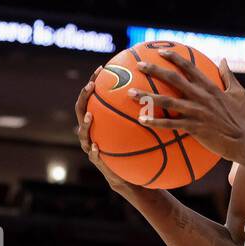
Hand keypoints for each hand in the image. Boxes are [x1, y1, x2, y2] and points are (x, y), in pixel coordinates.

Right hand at [75, 69, 140, 198]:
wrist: (137, 177)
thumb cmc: (141, 150)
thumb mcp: (145, 129)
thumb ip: (147, 112)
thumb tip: (162, 89)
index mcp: (103, 121)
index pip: (95, 97)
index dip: (95, 82)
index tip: (101, 68)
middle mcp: (94, 132)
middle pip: (82, 111)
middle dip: (84, 98)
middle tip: (90, 87)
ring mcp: (93, 148)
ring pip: (83, 134)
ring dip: (85, 124)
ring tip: (90, 116)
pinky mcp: (100, 164)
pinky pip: (94, 157)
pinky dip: (94, 152)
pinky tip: (97, 147)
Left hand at [128, 51, 244, 160]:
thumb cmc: (242, 118)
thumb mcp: (238, 93)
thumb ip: (228, 75)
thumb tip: (223, 59)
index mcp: (210, 87)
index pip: (190, 68)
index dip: (174, 58)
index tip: (161, 51)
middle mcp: (201, 97)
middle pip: (174, 80)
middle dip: (155, 70)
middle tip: (140, 66)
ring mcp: (197, 112)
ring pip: (167, 102)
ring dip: (148, 96)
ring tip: (131, 93)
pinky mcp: (194, 128)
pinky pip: (171, 124)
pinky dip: (155, 122)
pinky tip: (141, 120)